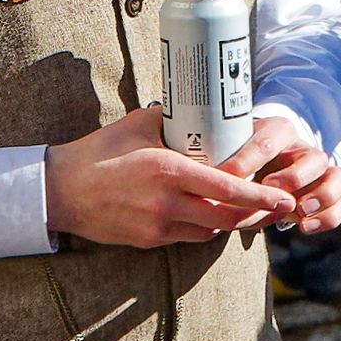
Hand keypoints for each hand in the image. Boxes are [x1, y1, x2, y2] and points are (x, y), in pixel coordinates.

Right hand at [44, 106, 297, 247]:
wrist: (57, 190)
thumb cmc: (98, 152)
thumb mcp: (138, 125)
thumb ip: (172, 117)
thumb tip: (198, 100)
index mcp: (168, 171)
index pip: (226, 188)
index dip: (259, 196)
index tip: (283, 195)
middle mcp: (166, 203)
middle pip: (226, 218)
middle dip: (258, 214)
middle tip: (280, 206)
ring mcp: (156, 226)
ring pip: (210, 232)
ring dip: (233, 223)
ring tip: (255, 211)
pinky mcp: (147, 240)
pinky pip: (188, 237)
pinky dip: (207, 229)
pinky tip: (217, 216)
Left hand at [220, 111, 340, 233]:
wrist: (258, 163)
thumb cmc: (237, 156)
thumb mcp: (226, 149)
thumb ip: (215, 158)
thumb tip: (189, 174)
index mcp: (279, 131)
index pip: (268, 141)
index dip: (247, 161)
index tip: (224, 178)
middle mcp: (304, 150)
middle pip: (312, 158)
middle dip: (293, 177)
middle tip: (270, 189)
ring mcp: (321, 173)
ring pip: (337, 177)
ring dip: (321, 195)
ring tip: (301, 210)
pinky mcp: (329, 194)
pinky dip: (330, 216)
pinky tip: (306, 227)